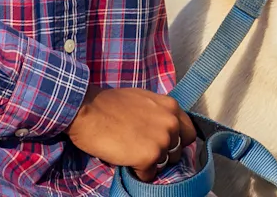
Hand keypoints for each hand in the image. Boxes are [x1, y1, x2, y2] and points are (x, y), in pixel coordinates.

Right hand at [67, 86, 196, 181]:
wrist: (88, 110)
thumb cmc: (109, 103)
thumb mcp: (143, 100)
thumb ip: (158, 113)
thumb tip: (163, 128)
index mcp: (171, 107)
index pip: (189, 133)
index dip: (176, 141)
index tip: (164, 143)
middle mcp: (171, 124)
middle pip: (178, 151)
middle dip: (163, 153)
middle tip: (144, 149)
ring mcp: (161, 142)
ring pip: (164, 164)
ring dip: (151, 162)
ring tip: (132, 153)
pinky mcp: (148, 158)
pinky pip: (149, 175)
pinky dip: (138, 172)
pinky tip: (126, 160)